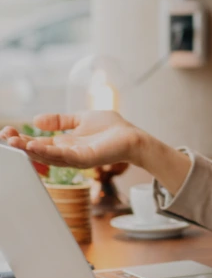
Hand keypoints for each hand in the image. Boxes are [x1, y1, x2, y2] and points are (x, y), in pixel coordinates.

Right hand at [0, 112, 143, 168]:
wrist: (132, 137)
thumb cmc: (111, 129)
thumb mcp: (80, 119)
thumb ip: (60, 121)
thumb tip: (35, 120)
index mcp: (64, 144)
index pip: (37, 143)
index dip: (22, 138)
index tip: (7, 131)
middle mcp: (66, 153)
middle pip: (38, 151)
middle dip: (20, 145)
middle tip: (5, 137)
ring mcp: (75, 158)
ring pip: (47, 156)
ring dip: (30, 150)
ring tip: (14, 143)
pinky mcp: (85, 159)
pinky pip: (63, 157)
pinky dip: (48, 152)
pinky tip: (35, 145)